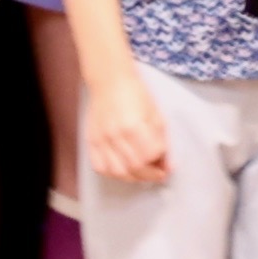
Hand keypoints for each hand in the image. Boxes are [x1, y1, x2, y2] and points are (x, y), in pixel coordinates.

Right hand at [80, 63, 170, 185]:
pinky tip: (123, 169)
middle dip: (150, 174)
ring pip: (118, 172)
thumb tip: (166, 164)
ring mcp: (101, 139)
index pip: (150, 155)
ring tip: (142, 172)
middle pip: (135, 167)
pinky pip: (100, 168)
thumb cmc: (135, 94)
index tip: (165, 161)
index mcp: (134, 125)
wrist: (110, 81)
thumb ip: (161, 140)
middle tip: (157, 171)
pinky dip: (113, 174)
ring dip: (133, 177)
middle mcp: (115, 135)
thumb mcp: (155, 114)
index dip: (161, 161)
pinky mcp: (91, 141)